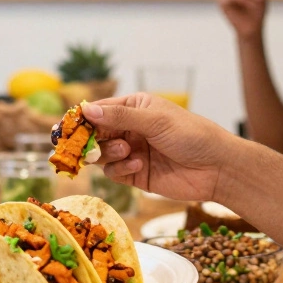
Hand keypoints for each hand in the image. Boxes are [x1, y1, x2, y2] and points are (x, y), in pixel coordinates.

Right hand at [84, 95, 228, 201]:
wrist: (217, 168)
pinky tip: (136, 166)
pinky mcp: (136, 174)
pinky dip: (120, 169)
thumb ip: (119, 118)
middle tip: (87, 147)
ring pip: (102, 155)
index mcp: (135, 108)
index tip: (65, 128)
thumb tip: (86, 111)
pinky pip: (115, 172)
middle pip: (96, 134)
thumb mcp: (155, 121)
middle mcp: (130, 129)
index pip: (100, 110)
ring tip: (128, 152)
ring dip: (109, 154)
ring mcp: (132, 152)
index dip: (82, 119)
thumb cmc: (192, 135)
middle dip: (91, 140)